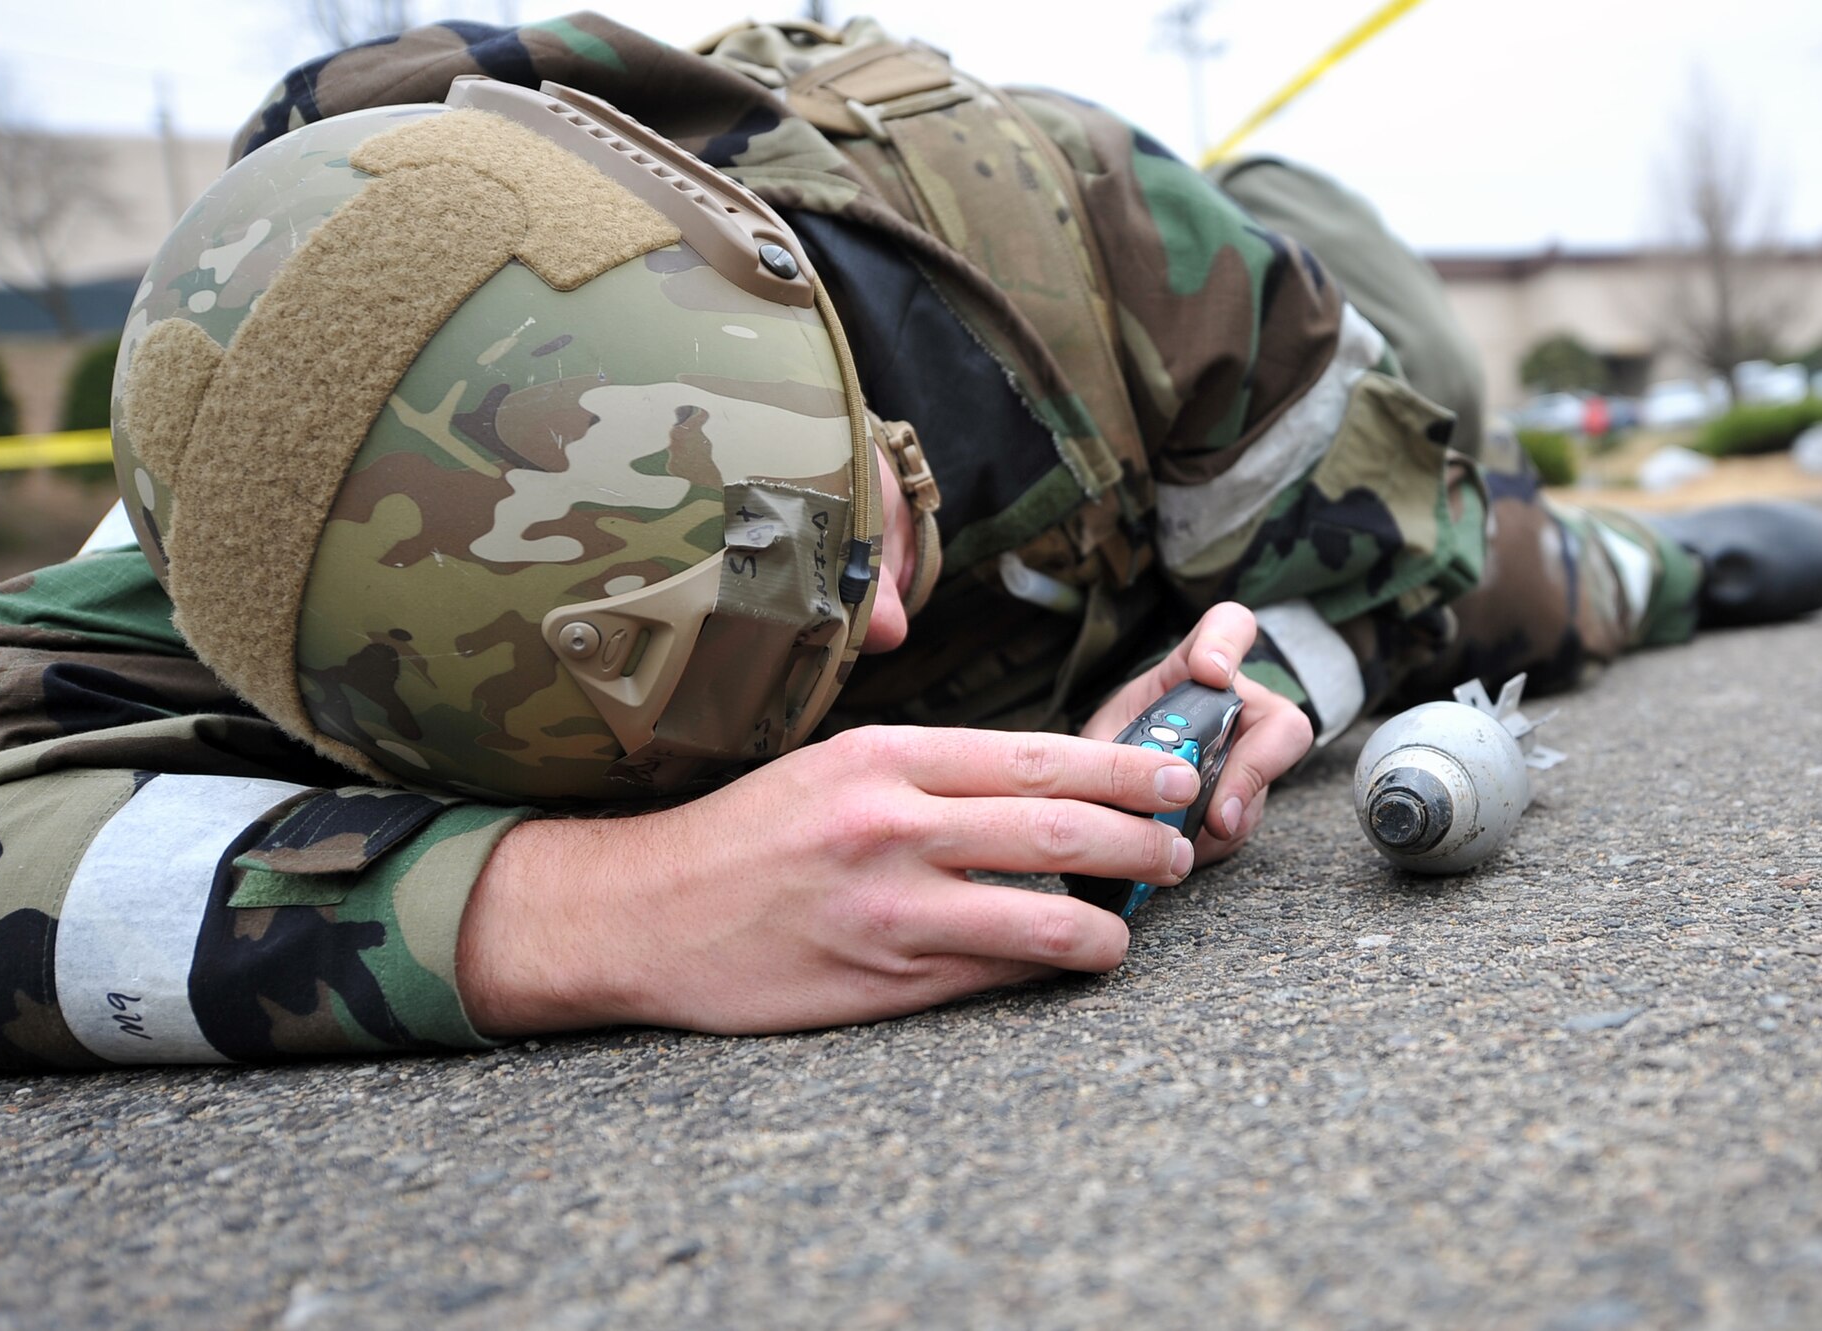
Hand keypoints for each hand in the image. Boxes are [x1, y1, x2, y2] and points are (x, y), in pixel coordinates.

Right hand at [456, 726, 1209, 1036]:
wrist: (639, 912)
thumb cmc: (743, 835)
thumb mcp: (831, 769)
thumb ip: (929, 775)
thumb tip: (1041, 790)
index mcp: (883, 757)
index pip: (1036, 756)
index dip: (1123, 768)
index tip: (1173, 775)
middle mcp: (890, 825)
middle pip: (1057, 829)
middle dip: (1142, 838)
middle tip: (1182, 845)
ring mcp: (887, 911)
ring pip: (1040, 918)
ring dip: (1111, 922)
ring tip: (1136, 920)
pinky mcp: (879, 983)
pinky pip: (990, 978)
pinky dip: (1044, 971)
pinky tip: (1071, 963)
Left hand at [1081, 601, 1312, 863]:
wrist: (1112, 789)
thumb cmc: (1111, 747)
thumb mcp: (1101, 738)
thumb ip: (1112, 754)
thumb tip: (1125, 791)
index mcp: (1195, 672)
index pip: (1230, 628)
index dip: (1227, 645)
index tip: (1210, 673)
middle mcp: (1236, 709)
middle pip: (1282, 725)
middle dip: (1252, 770)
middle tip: (1218, 811)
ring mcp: (1249, 759)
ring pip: (1264, 787)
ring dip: (1224, 818)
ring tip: (1180, 834)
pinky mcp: (1246, 804)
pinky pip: (1245, 824)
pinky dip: (1213, 842)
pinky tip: (1182, 844)